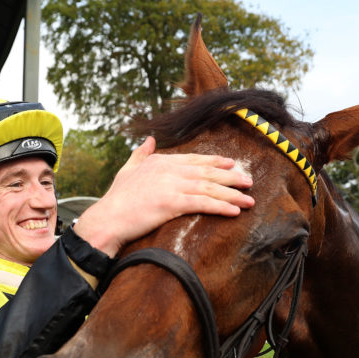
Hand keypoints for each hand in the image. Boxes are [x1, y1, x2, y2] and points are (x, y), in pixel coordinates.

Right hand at [73, 137, 253, 256]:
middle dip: (231, 177)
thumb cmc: (117, 198)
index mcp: (161, 161)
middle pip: (208, 172)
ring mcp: (172, 185)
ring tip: (249, 199)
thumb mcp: (128, 169)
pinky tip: (235, 210)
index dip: (216, 162)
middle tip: (249, 181)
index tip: (232, 164)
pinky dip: (221, 206)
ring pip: (210, 187)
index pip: (195, 159)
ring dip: (232, 194)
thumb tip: (149, 139)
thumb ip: (141, 153)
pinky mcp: (173, 202)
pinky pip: (203, 203)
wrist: (109, 217)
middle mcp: (170, 169)